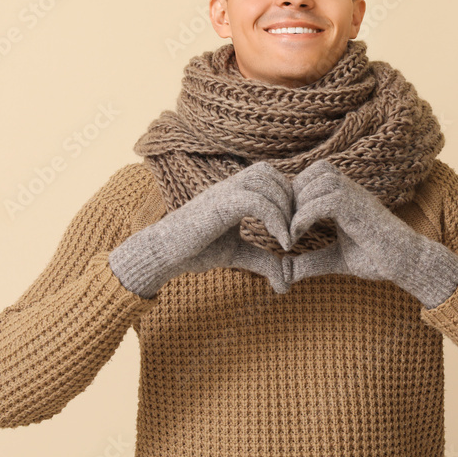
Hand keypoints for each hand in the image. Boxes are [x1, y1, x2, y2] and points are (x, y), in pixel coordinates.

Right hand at [109, 162, 293, 297]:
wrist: (163, 255)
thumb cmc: (195, 251)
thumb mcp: (239, 255)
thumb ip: (263, 261)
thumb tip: (287, 283)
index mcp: (234, 191)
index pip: (268, 175)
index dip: (286, 196)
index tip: (292, 227)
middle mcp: (229, 186)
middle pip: (269, 173)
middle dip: (289, 199)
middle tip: (294, 231)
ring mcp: (222, 193)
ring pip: (265, 183)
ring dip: (285, 210)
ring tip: (288, 239)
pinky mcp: (218, 206)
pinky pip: (255, 202)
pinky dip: (275, 220)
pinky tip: (281, 244)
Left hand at [282, 159, 457, 307]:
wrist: (407, 263)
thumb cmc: (376, 259)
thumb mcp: (335, 260)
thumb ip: (311, 261)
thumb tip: (285, 271)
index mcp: (347, 196)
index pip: (317, 173)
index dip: (298, 191)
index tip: (288, 220)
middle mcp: (352, 190)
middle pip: (315, 171)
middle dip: (294, 195)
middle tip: (286, 224)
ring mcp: (357, 196)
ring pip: (317, 182)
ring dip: (298, 205)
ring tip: (292, 231)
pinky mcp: (360, 208)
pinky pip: (324, 202)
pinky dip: (304, 217)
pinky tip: (298, 236)